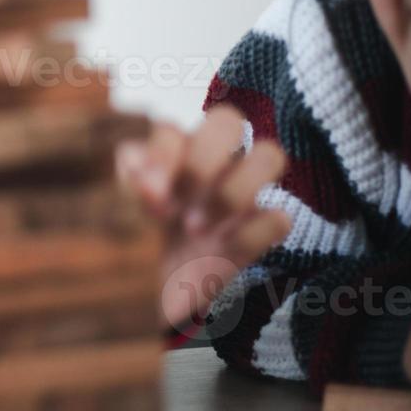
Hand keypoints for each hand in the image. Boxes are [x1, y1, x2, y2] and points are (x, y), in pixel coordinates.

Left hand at [116, 104, 291, 331]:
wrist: (171, 290)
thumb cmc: (153, 234)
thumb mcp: (132, 207)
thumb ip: (135, 182)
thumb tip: (149, 184)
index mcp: (177, 151)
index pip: (170, 129)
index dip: (160, 159)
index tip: (149, 201)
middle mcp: (216, 162)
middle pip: (228, 120)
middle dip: (201, 162)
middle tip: (176, 208)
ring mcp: (244, 193)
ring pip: (269, 154)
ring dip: (230, 193)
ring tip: (196, 230)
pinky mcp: (263, 229)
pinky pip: (278, 218)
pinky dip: (254, 232)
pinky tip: (227, 248)